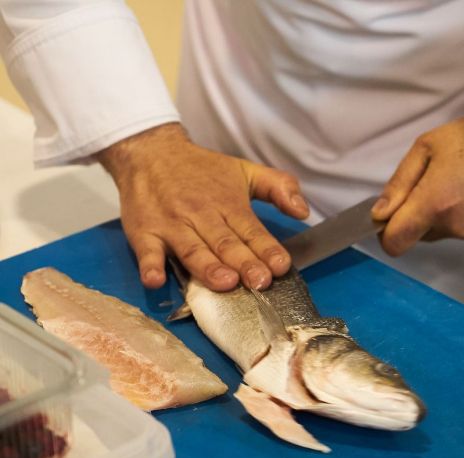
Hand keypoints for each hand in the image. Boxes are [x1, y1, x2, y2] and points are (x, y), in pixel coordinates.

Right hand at [97, 123, 308, 289]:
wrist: (150, 151)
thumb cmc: (201, 170)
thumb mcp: (244, 171)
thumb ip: (278, 187)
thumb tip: (303, 211)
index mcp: (228, 204)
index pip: (251, 230)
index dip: (266, 249)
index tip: (280, 266)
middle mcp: (202, 215)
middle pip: (225, 243)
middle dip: (244, 263)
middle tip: (259, 281)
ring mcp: (172, 225)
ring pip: (192, 250)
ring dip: (208, 267)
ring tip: (225, 282)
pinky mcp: (144, 232)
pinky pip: (147, 251)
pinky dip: (150, 265)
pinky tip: (155, 279)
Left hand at [371, 80, 463, 254]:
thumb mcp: (427, 146)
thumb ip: (399, 184)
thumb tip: (378, 215)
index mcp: (434, 203)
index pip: (395, 243)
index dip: (386, 235)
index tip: (388, 219)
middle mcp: (454, 225)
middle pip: (418, 235)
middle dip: (417, 217)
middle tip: (434, 184)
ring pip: (441, 233)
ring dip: (441, 217)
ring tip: (461, 185)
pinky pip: (463, 232)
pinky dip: (463, 218)